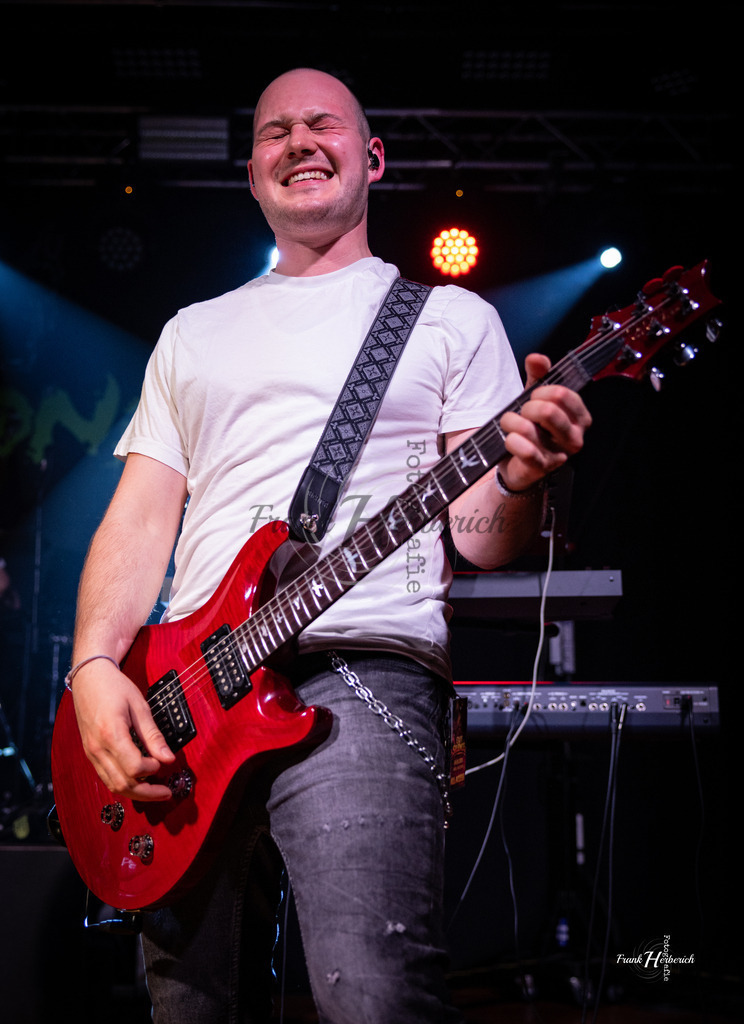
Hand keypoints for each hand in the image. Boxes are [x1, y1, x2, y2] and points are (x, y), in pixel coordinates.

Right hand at [71, 659, 175, 800]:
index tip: (162, 761)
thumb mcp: (139, 706)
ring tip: (155, 790)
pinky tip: (137, 780)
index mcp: (111, 734)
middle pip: (122, 784)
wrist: (89, 677)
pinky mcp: (90, 753)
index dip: (152, 769)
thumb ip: (153, 735)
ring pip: (113, 785)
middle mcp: (97, 748)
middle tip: (166, 792)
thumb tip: (168, 758)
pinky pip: (106, 777)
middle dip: (147, 793)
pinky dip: (122, 783)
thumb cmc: (114, 687)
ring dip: (135, 793)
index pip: (134, 768)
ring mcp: (91, 753)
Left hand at [498, 352, 591, 491]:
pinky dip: (510, 441)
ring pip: (530, 428)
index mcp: (579, 417)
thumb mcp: (535, 398)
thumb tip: (537, 358)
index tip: (534, 398)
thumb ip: (538, 375)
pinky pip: (523, 449)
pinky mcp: (542, 468)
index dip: (541, 392)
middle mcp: (575, 437)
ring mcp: (560, 455)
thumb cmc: (531, 429)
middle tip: (523, 414)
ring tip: (512, 427)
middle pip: (547, 410)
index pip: (562, 394)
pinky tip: (511, 441)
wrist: (517, 462)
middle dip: (526, 408)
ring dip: (511, 423)